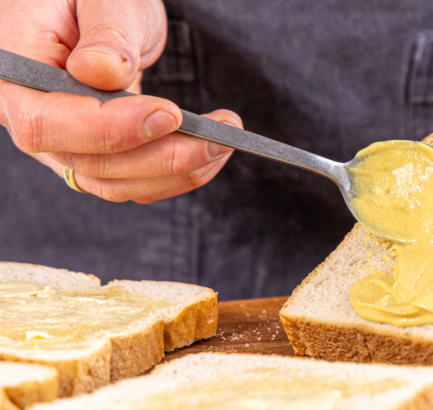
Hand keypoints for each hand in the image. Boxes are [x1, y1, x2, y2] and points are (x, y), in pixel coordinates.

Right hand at [0, 0, 241, 203]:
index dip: (110, 128)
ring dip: (176, 171)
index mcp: (14, 72)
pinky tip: (209, 154)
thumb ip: (104, 30)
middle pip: (89, 162)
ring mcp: (62, 141)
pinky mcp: (93, 154)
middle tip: (219, 137)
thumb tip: (99, 71)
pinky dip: (174, 175)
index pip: (47, 121)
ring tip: (224, 143)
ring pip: (115, 182)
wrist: (94, 6)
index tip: (170, 114)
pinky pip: (130, 180)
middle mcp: (29, 116)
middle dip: (162, 156)